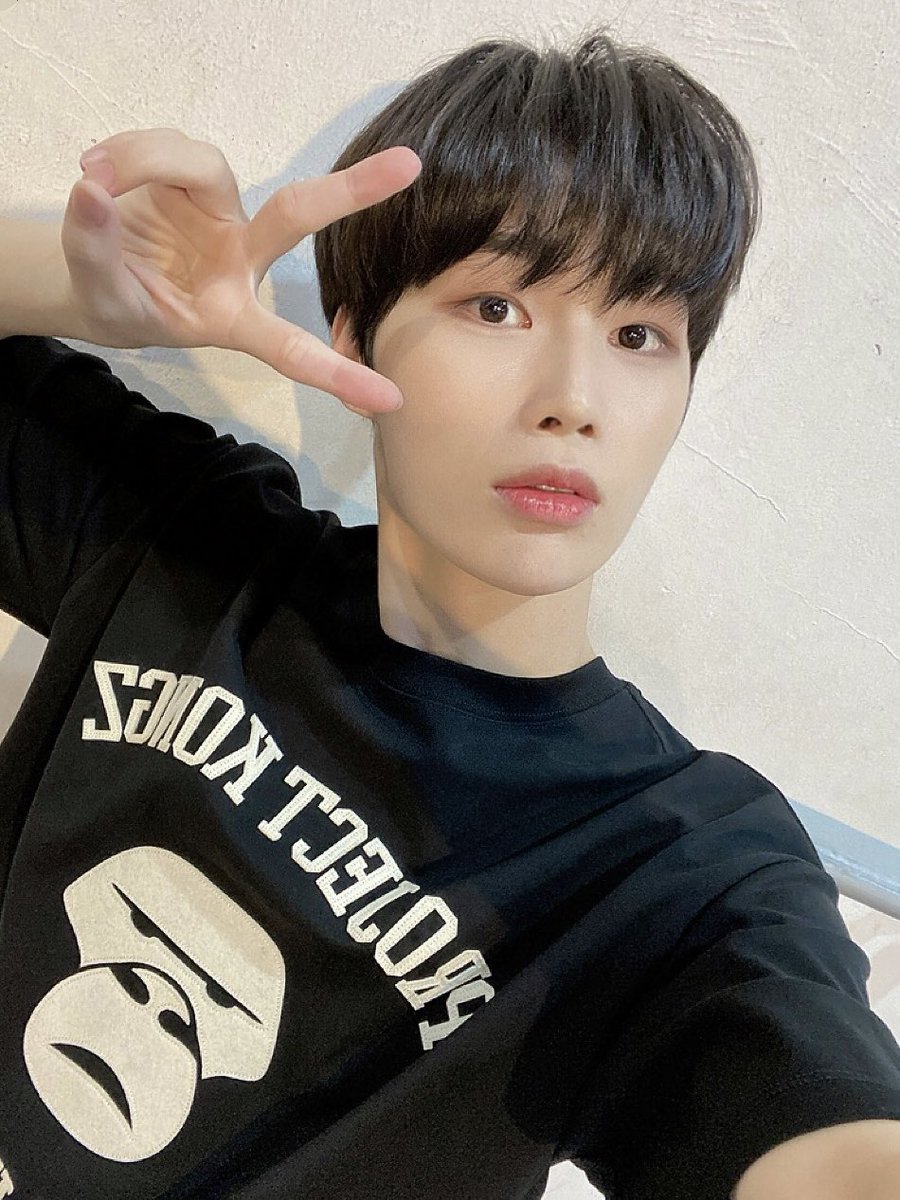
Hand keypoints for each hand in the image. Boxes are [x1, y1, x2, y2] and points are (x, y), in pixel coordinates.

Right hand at [62, 128, 420, 411]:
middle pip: (294, 216)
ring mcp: (222, 213)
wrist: (97, 272)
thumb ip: (94, 250)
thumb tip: (91, 191)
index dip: (336, 373)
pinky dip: (126, 150)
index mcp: (231, 314)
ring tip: (90, 176)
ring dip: (138, 161)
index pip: (288, 348)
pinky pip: (169, 144)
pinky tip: (97, 169)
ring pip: (198, 163)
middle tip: (409, 166)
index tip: (392, 399)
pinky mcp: (196, 175)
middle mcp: (240, 258)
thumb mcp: (100, 294)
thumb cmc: (119, 300)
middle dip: (351, 191)